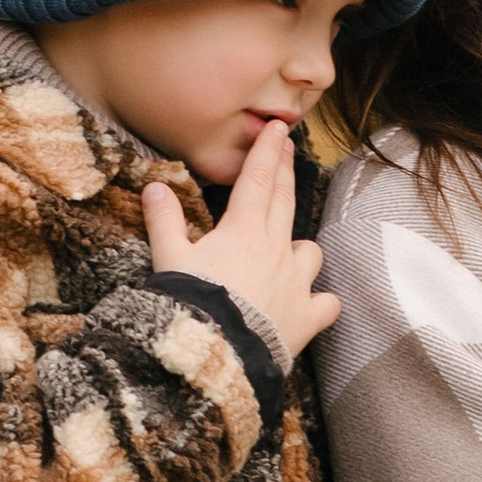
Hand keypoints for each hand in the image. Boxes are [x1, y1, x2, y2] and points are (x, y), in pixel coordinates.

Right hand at [144, 123, 339, 364]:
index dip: (266, 152)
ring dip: (301, 247)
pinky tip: (314, 303)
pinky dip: (321, 301)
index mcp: (244, 231)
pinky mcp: (306, 317)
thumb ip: (164, 220)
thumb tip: (154, 186)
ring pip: (310, 251)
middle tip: (289, 147)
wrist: (216, 353)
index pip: (257, 180)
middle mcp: (277, 250)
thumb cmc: (190, 303)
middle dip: (286, 171)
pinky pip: (326, 302)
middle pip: (285, 201)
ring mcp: (297, 283)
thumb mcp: (169, 258)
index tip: (277, 129)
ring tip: (290, 250)